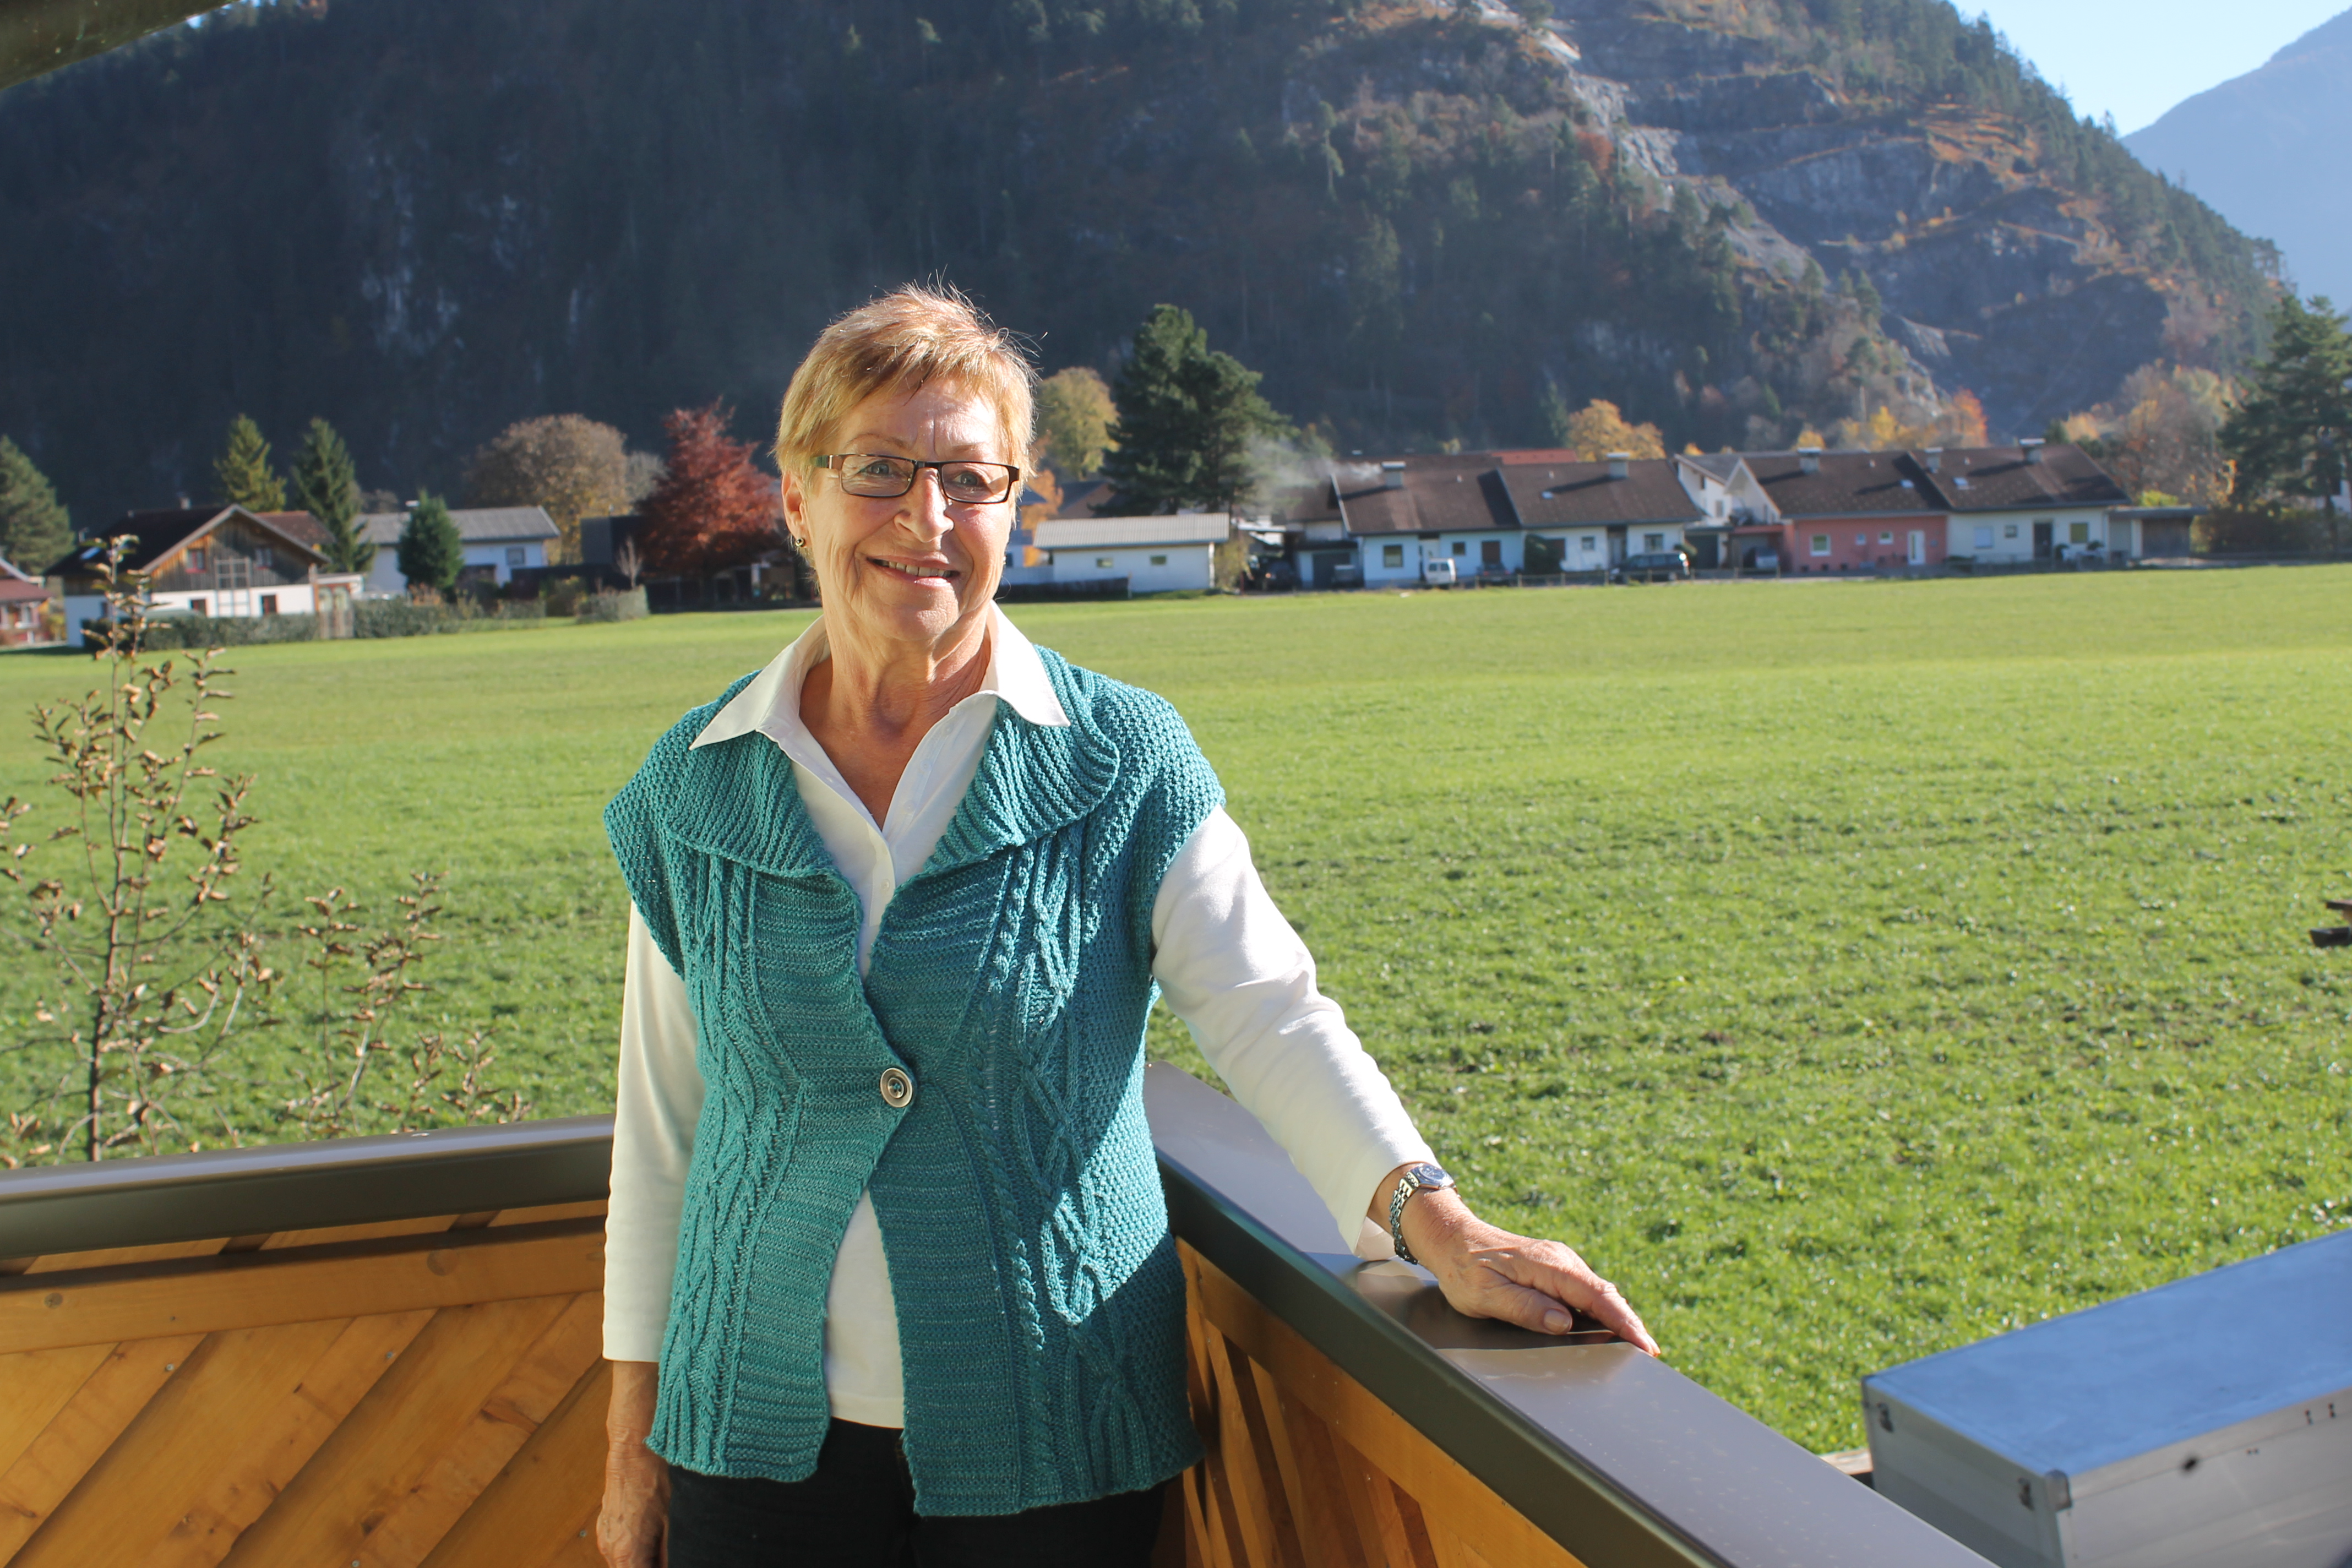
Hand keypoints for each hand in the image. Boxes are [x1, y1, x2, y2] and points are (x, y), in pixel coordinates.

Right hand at [600, 1361, 670, 1567]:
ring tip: (669, 1546)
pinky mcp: (607, 1525)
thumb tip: (680, 1564)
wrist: (636, 1443)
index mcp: (627, 1554)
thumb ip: (673, 1553)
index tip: (678, 1563)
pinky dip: (640, 1548)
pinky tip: (657, 1536)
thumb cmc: (658, 1477)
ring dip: (647, 1560)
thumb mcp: (675, 1521)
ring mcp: (606, 1537)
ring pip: (629, 1563)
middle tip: (678, 1556)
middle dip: (654, 1566)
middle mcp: (610, 1550)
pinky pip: (622, 1548)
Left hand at [1377, 1174, 1660, 1356]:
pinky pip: (1584, 1292)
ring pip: (1597, 1294)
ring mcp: (1559, 1264)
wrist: (1452, 1238)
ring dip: (1618, 1317)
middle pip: (1605, 1295)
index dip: (1624, 1321)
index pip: (1597, 1296)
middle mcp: (1561, 1261)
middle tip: (1650, 1354)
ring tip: (1637, 1346)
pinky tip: (1608, 1328)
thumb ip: (1525, 1308)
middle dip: (1630, 1323)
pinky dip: (1602, 1311)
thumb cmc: (1464, 1269)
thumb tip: (1563, 1322)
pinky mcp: (1554, 1271)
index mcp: (1549, 1266)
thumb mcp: (1486, 1295)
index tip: (1645, 1344)